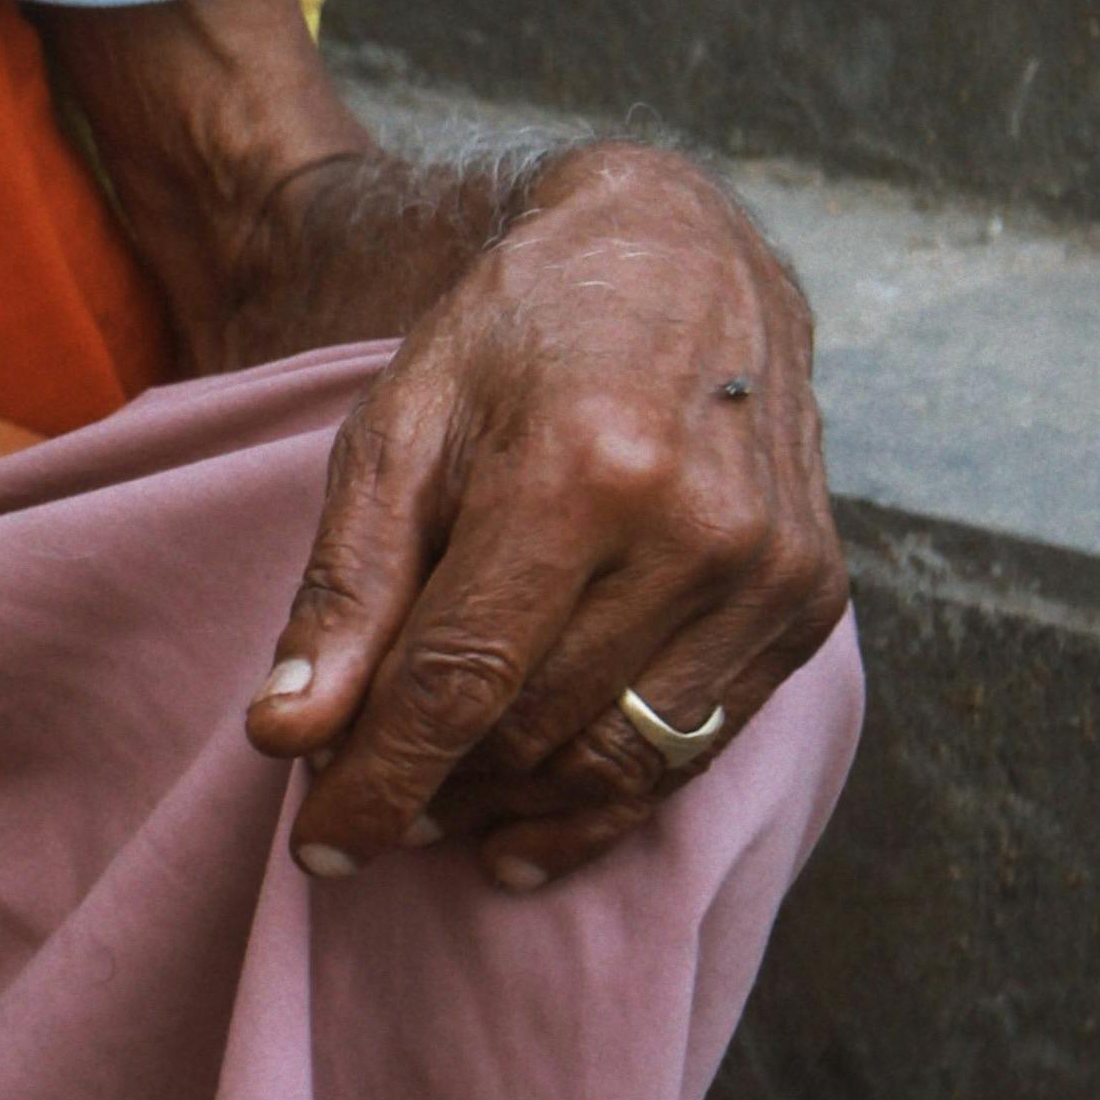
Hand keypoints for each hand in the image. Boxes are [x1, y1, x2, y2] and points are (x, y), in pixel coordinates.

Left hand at [244, 145, 845, 886]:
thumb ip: (348, 586)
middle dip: (433, 786)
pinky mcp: (810, 599)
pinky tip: (526, 825)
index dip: (379, 779)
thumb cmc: (516, 338)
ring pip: (616, 759)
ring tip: (437, 808)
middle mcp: (695, 528)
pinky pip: (695, 748)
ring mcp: (769, 570)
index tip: (320, 844)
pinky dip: (605, 803)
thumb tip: (288, 736)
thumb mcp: (401, 429)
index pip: (460, 679)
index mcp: (580, 469)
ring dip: (512, 805)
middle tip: (363, 798)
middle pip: (533, 726)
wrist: (681, 255)